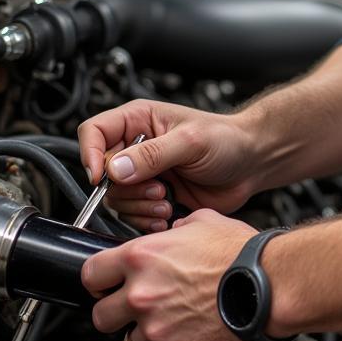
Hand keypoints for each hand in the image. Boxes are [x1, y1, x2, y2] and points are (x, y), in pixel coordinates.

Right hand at [77, 99, 259, 229]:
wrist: (251, 164)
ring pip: (116, 198)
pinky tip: (169, 213)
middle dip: (127, 188)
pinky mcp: (154, 197)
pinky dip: (146, 220)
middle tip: (157, 189)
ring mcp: (144, 174)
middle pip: (102, 173)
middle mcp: (136, 147)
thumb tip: (115, 169)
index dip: (90, 154)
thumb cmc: (227, 139)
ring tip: (167, 200)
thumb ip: (152, 154)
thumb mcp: (190, 142)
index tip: (101, 177)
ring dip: (139, 207)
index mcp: (139, 121)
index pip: (94, 132)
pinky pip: (133, 215)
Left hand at [82, 209, 256, 340]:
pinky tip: (189, 339)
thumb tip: (173, 232)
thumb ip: (177, 229)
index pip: (91, 272)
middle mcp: (143, 294)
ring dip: (147, 336)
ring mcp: (158, 329)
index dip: (98, 278)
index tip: (106, 282)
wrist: (268, 284)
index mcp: (143, 257)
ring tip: (171, 323)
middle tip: (136, 307)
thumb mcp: (203, 221)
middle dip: (116, 313)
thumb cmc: (241, 253)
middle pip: (100, 317)